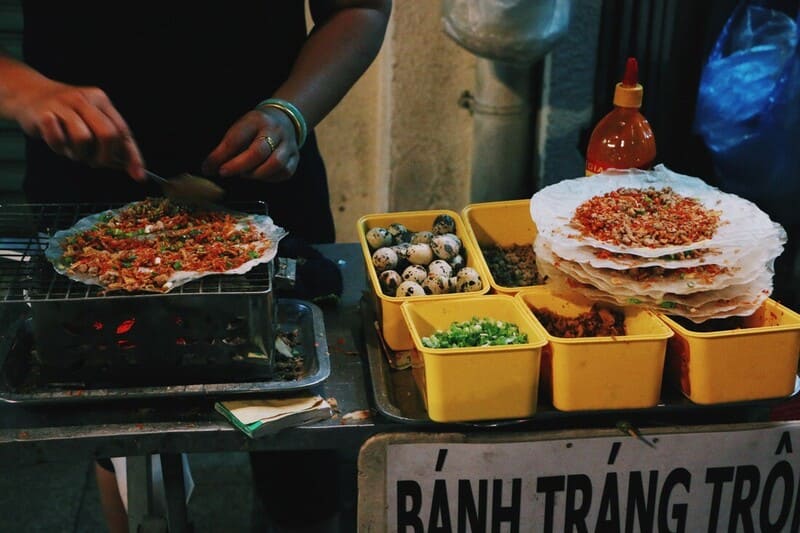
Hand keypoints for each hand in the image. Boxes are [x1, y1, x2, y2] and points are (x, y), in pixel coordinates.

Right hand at [13, 79, 144, 180]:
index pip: (124, 131)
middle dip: (105, 157)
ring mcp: (64, 104)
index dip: (132, 156)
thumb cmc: (63, 113)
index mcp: (101, 101)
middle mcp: (85, 99)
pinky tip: (57, 141)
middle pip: (108, 134)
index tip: (138, 176)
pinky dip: (59, 147)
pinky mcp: (45, 112)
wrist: (25, 93)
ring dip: (79, 153)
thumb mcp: (90, 122)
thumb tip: (133, 168)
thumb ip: (111, 143)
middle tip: (95, 163)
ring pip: (84, 138)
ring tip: (72, 150)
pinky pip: (59, 139)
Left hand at [201, 106, 298, 181]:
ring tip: (244, 174)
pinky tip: (260, 175)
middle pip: (259, 152)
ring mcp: (289, 144)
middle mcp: (275, 131)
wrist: (284, 120)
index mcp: (256, 120)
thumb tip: (208, 169)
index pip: (237, 138)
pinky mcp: (296, 157)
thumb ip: (225, 148)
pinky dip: (270, 178)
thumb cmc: (255, 129)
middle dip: (238, 166)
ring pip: (276, 164)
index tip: (210, 167)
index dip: (221, 155)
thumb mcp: (239, 129)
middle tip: (224, 173)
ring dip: (256, 174)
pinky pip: (285, 172)